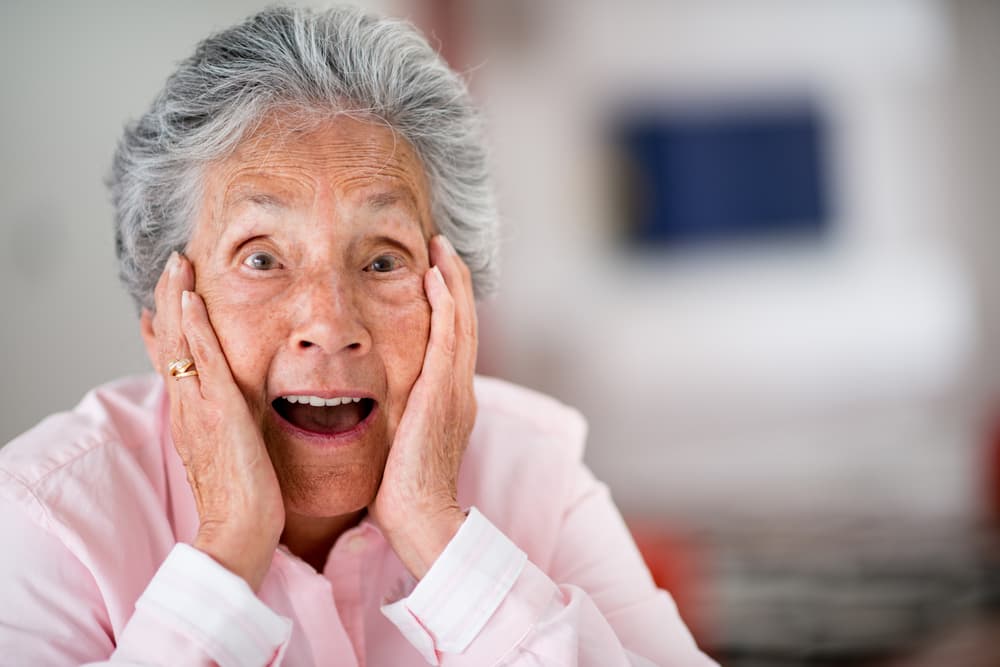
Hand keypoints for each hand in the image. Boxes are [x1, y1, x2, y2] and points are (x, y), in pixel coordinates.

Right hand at [150, 252, 284, 590]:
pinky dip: (196, 327)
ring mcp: (199, 407)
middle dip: (170, 299)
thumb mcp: (233, 453)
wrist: (240, 532)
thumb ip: (232, 426)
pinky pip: (203, 360)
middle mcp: (186, 407)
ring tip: (178, 264)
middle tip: (173, 264)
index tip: (164, 300)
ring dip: (179, 299)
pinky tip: (194, 300)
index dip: (167, 327)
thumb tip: (239, 410)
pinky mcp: (219, 411)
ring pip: (180, 342)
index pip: (172, 362)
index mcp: (190, 416)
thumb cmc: (246, 500)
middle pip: (169, 342)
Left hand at [368, 235, 477, 578]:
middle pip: (462, 321)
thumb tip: (362, 405)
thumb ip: (390, 418)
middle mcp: (460, 389)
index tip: (430, 275)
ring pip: (461, 320)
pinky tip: (434, 275)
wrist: (420, 518)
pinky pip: (451, 335)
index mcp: (449, 401)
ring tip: (439, 248)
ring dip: (451, 280)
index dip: (445, 305)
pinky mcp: (446, 391)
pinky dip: (447, 302)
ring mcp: (457, 389)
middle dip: (453, 282)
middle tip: (439, 247)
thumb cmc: (399, 492)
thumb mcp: (395, 445)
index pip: (450, 340)